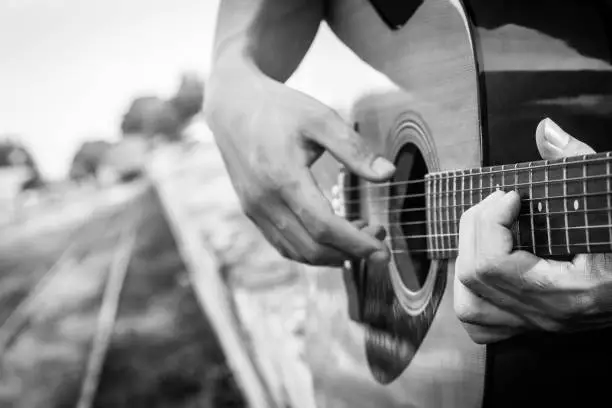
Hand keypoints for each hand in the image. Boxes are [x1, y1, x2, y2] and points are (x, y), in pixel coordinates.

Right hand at [205, 72, 392, 265]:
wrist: (233, 106)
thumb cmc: (279, 109)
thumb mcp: (320, 119)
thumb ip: (354, 149)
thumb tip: (388, 174)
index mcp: (283, 177)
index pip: (324, 227)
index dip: (356, 244)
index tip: (383, 249)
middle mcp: (265, 201)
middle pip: (312, 248)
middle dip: (350, 253)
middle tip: (379, 238)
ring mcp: (255, 210)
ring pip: (297, 252)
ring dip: (332, 255)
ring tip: (360, 236)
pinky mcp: (253, 212)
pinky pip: (283, 244)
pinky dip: (311, 250)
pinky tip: (332, 237)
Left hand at [454, 118, 611, 343]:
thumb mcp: (611, 198)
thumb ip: (579, 161)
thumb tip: (545, 130)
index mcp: (574, 289)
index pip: (494, 264)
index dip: (490, 221)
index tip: (510, 195)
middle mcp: (550, 313)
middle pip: (475, 276)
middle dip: (476, 228)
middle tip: (498, 203)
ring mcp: (540, 324)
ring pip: (470, 306)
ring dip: (468, 260)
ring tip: (488, 231)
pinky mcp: (534, 325)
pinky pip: (481, 323)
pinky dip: (472, 292)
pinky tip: (485, 265)